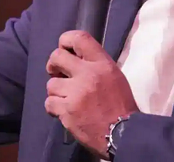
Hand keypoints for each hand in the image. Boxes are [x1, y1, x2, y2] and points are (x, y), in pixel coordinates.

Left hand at [45, 30, 138, 158]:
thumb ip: (95, 65)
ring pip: (51, 84)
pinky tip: (64, 111)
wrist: (124, 134)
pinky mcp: (67, 110)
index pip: (79, 38)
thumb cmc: (121, 105)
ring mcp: (76, 93)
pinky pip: (49, 103)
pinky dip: (54, 108)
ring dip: (56, 92)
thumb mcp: (114, 77)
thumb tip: (74, 59)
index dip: (66, 40)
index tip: (63, 48)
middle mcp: (88, 74)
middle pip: (56, 57)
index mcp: (102, 64)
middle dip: (53, 65)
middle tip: (56, 72)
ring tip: (67, 99)